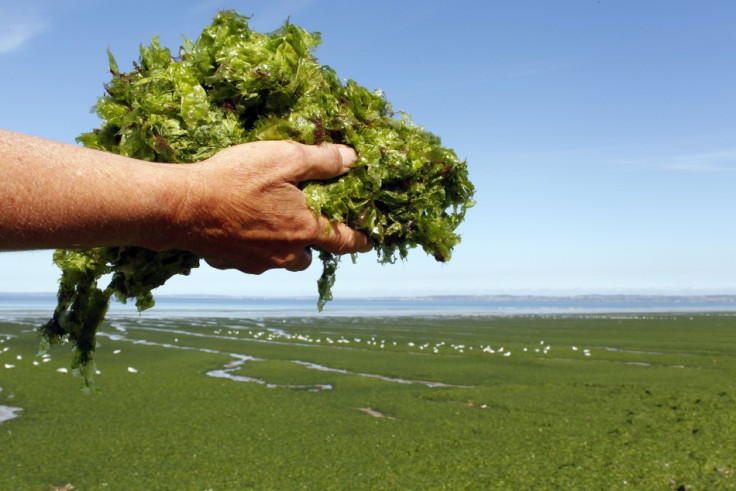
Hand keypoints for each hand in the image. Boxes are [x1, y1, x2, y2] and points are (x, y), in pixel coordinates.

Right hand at [169, 140, 371, 273]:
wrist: (182, 206)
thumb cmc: (235, 179)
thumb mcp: (285, 158)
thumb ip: (323, 160)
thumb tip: (353, 159)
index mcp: (305, 229)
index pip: (344, 241)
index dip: (359, 240)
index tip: (369, 242)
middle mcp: (285, 253)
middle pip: (310, 255)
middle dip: (312, 242)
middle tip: (304, 222)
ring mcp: (258, 262)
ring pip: (282, 259)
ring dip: (284, 246)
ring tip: (270, 222)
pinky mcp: (233, 264)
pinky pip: (253, 259)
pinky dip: (254, 246)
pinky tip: (240, 225)